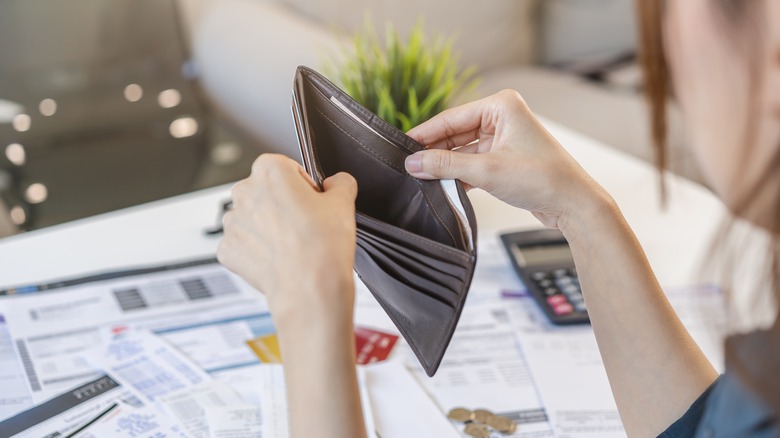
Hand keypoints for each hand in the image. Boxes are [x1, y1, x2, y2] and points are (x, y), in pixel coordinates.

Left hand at [217, 154, 357, 332]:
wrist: (310, 290)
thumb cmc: (323, 246)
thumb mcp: (344, 202)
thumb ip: (340, 182)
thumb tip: (337, 183)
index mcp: (269, 170)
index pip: (286, 168)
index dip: (302, 185)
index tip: (312, 201)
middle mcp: (244, 191)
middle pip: (264, 191)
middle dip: (281, 204)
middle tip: (305, 225)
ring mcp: (232, 222)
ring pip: (252, 217)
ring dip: (268, 226)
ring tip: (293, 244)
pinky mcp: (227, 250)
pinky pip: (243, 244)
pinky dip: (257, 250)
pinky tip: (278, 258)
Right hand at [405, 90, 610, 230]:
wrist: (573, 205)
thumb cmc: (542, 179)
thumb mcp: (486, 171)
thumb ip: (446, 166)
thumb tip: (414, 162)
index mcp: (501, 106)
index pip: (452, 118)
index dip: (425, 134)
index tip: (403, 146)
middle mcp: (503, 117)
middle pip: (456, 133)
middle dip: (435, 151)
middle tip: (409, 166)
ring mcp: (504, 137)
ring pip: (463, 149)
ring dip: (446, 165)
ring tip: (423, 178)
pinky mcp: (505, 158)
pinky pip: (473, 161)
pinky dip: (460, 173)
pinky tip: (443, 185)